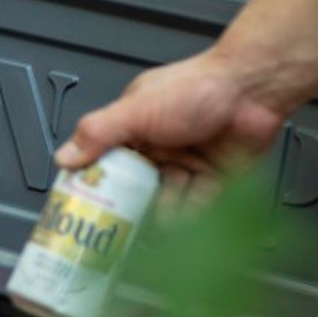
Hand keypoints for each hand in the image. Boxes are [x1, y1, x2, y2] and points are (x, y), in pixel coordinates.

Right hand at [54, 49, 284, 207]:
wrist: (254, 89)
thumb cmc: (198, 87)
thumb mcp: (136, 110)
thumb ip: (98, 133)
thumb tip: (63, 157)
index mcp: (134, 128)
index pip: (106, 164)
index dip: (96, 187)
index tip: (86, 209)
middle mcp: (158, 148)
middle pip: (136, 189)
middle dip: (129, 208)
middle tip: (120, 229)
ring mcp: (186, 164)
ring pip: (165, 201)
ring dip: (161, 213)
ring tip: (156, 225)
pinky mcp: (214, 179)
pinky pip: (196, 205)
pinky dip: (190, 214)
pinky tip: (185, 218)